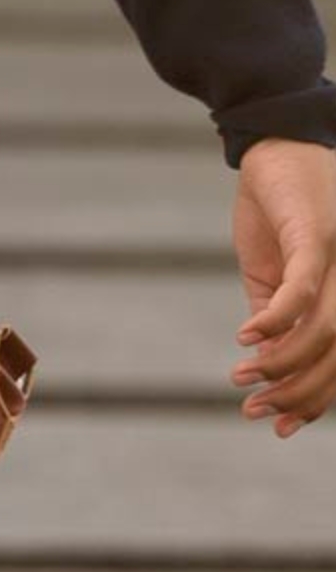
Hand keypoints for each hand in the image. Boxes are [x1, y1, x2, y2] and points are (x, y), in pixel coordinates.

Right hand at [232, 139, 335, 432]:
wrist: (276, 145)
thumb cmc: (280, 209)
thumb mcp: (273, 273)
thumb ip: (275, 316)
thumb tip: (264, 363)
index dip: (314, 401)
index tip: (277, 427)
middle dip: (297, 393)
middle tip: (253, 409)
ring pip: (327, 330)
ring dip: (283, 363)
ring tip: (243, 377)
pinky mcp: (319, 235)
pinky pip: (304, 290)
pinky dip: (276, 320)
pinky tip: (246, 338)